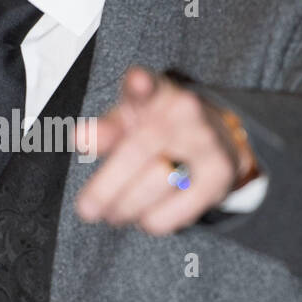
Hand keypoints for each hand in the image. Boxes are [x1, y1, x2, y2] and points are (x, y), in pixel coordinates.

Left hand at [74, 66, 245, 234]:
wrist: (216, 139)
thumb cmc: (157, 130)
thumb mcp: (128, 122)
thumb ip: (105, 130)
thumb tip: (81, 138)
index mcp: (156, 92)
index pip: (149, 86)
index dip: (141, 85)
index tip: (137, 82)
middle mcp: (185, 110)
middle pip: (137, 152)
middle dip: (105, 188)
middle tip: (87, 209)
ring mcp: (206, 141)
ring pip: (154, 184)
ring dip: (125, 208)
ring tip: (116, 211)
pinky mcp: (219, 174)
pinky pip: (172, 212)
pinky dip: (150, 220)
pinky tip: (148, 212)